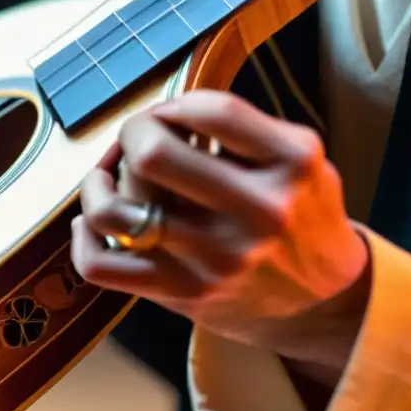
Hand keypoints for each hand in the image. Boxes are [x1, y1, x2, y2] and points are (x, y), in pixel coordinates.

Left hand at [71, 90, 369, 367]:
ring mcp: (215, 258)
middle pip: (152, 154)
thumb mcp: (303, 161)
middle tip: (139, 139)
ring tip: (108, 177)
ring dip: (98, 184)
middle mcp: (256, 212)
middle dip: (132, 134)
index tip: (172, 115)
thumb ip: (245, 130)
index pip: (212, 109)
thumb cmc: (301, 218)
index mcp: (292, 164)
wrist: (326, 306)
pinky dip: (84, 238)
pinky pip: (101, 266)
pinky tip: (93, 222)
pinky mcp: (184, 292)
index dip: (176, 104)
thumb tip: (165, 111)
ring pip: (116, 210)